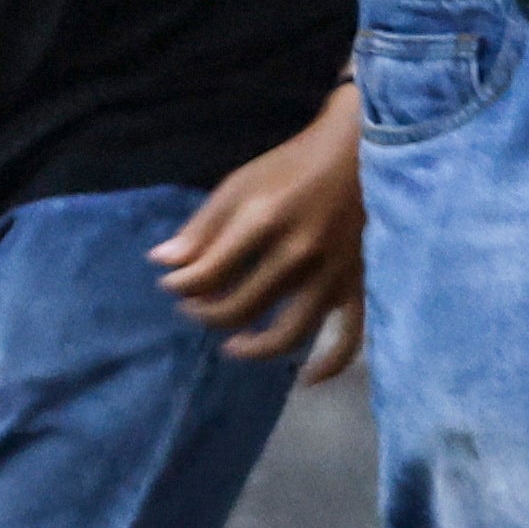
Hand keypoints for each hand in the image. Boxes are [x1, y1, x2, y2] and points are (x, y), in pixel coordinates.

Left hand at [152, 85, 366, 381]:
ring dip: (252, 348)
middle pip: (239, 308)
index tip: (172, 284)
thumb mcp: (242, 182)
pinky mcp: (361, 284)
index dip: (180, 286)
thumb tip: (162, 263)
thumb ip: (203, 225)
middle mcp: (298, 253)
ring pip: (286, 334)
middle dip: (206, 312)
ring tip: (232, 345)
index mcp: (264, 219)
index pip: (207, 275)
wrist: (366, 149)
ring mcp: (333, 275)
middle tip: (196, 307)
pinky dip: (329, 365)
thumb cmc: (297, 164)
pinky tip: (306, 377)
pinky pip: (349, 339)